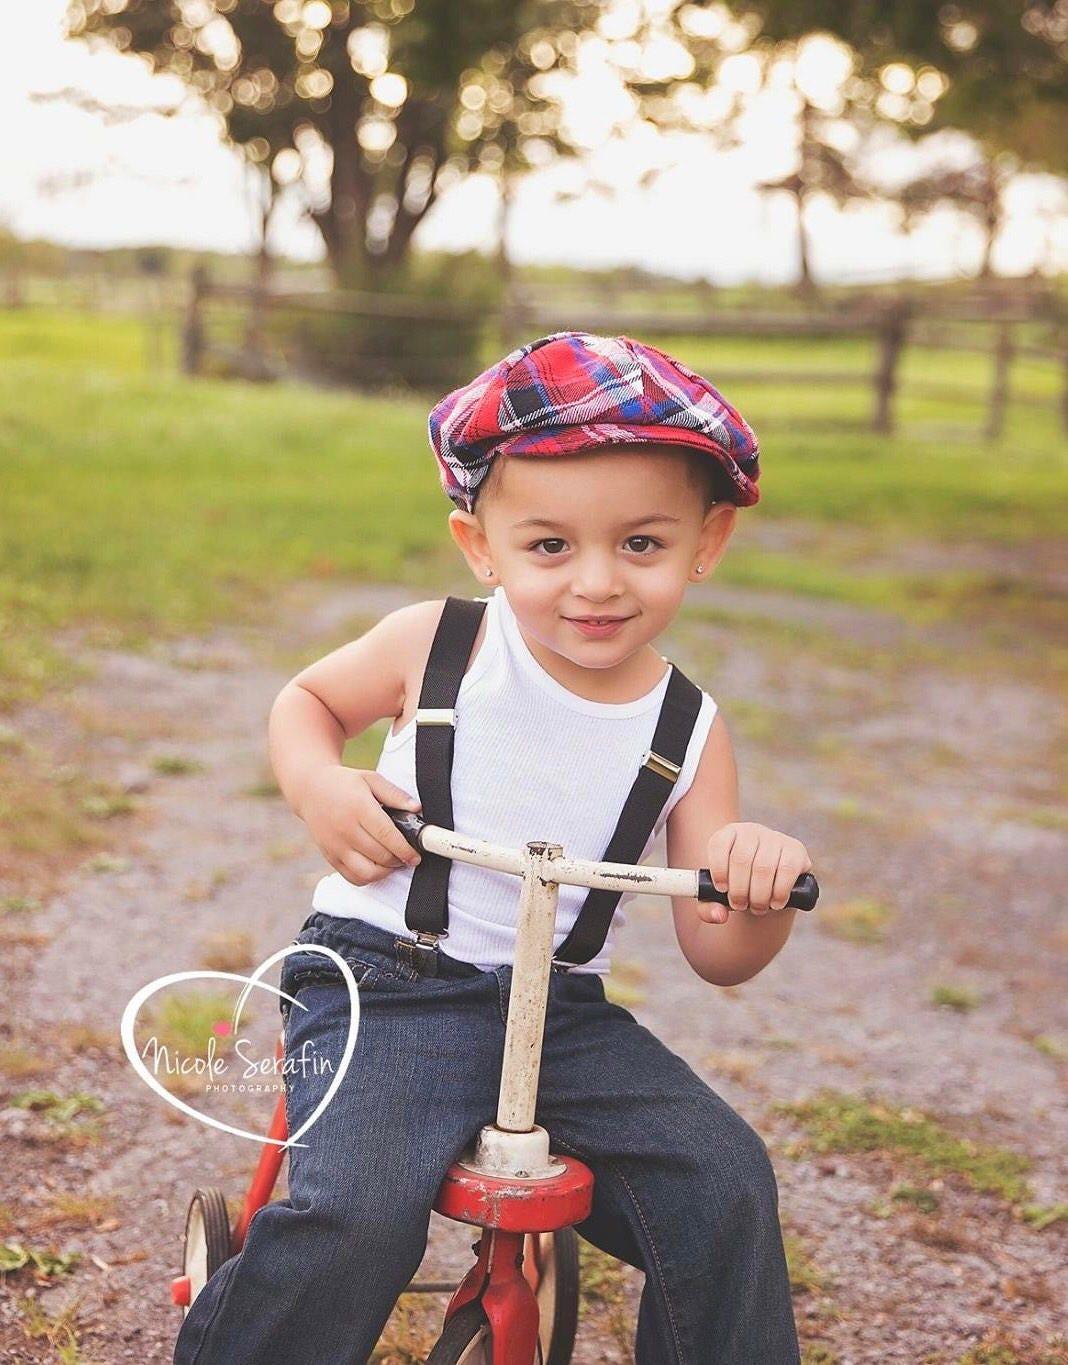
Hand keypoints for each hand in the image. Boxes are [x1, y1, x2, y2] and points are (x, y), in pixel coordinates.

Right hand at [298, 766, 421, 885]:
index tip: (416, 854)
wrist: (310, 789)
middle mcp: (345, 829)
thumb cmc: (344, 783)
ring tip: (393, 862)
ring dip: (385, 871)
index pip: (387, 836)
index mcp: (358, 808)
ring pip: (367, 873)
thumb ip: (395, 794)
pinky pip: (352, 877)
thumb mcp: (371, 779)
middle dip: (399, 860)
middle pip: (380, 856)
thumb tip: (416, 809)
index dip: (405, 849)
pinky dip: (368, 877)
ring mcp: (335, 846)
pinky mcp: (329, 856)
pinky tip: (376, 866)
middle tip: (408, 855)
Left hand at [703, 822, 812, 922]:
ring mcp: (775, 838)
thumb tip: (719, 915)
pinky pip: (787, 870)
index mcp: (728, 835)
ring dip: (759, 895)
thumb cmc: (738, 888)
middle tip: (740, 906)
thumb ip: (709, 908)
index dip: (719, 869)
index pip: (719, 845)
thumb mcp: (719, 896)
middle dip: (739, 890)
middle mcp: (751, 831)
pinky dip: (779, 891)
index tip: (722, 890)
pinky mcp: (796, 850)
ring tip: (757, 908)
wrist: (768, 887)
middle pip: (741, 859)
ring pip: (763, 867)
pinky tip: (775, 903)